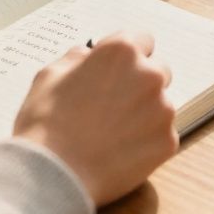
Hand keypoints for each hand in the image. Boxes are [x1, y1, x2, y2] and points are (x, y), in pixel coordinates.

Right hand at [12, 32, 176, 205]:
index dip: (128, 53)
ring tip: (111, 133)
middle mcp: (149, 75)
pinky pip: (161, 135)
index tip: (119, 67)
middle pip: (158, 70)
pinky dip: (145, 141)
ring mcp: (162, 111)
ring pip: (160, 105)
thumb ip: (76, 59)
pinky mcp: (168, 143)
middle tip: (114, 102)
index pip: (142, 39)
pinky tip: (118, 151)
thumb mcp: (49, 75)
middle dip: (140, 82)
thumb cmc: (45, 122)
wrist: (53, 174)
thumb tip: (88, 56)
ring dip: (143, 112)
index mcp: (121, 52)